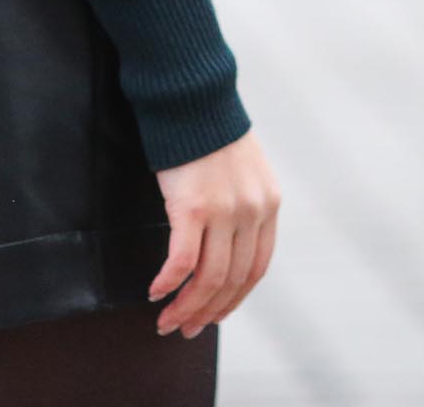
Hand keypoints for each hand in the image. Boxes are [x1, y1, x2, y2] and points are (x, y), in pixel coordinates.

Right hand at [148, 127, 279, 336]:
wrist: (190, 95)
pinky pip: (182, 260)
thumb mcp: (241, 169)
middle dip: (208, 311)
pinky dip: (168, 282)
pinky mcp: (193, 206)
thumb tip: (224, 243)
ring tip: (167, 320)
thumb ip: (240, 204)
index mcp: (268, 204)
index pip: (257, 269)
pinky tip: (155, 291)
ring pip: (209, 278)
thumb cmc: (206, 131)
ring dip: (186, 306)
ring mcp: (225, 211)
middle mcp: (253, 212)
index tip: (213, 315)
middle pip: (233, 280)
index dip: (234, 299)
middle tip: (185, 328)